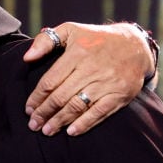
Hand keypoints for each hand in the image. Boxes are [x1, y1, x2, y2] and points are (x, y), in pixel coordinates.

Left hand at [23, 22, 154, 135]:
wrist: (135, 45)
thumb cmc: (95, 39)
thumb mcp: (71, 30)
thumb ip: (46, 41)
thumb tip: (27, 58)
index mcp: (77, 53)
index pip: (50, 81)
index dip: (37, 97)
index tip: (28, 109)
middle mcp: (91, 69)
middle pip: (61, 96)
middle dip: (44, 113)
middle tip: (33, 125)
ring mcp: (107, 83)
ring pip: (77, 106)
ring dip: (60, 121)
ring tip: (47, 131)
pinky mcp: (120, 94)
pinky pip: (99, 112)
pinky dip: (84, 124)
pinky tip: (71, 132)